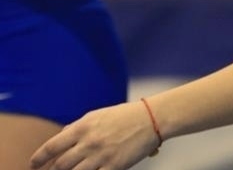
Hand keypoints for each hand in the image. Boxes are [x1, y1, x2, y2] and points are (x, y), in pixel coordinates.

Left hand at [30, 100, 159, 169]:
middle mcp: (89, 141)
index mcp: (84, 126)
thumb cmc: (125, 116)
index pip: (52, 146)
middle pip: (60, 165)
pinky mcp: (113, 167)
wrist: (151, 118)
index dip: (39, 158)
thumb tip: (61, 137)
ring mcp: (100, 156)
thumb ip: (78, 127)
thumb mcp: (98, 116)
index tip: (33, 165)